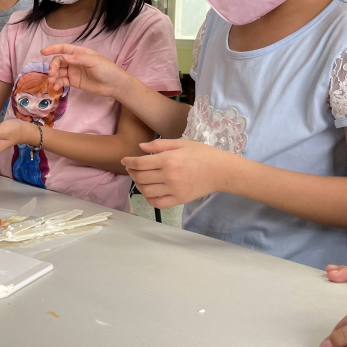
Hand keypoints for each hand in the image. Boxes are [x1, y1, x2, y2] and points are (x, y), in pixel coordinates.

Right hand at [40, 44, 128, 97]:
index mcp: (79, 53)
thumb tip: (63, 57)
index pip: (63, 48)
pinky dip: (57, 83)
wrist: (114, 85)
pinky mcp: (74, 82)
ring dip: (53, 76)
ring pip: (59, 72)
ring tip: (52, 82)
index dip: (52, 49)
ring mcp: (73, 72)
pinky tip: (56, 87)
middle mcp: (74, 61)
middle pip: (58, 61)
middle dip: (53, 66)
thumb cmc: (106, 69)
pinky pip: (62, 81)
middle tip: (52, 74)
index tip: (42, 52)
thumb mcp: (94, 62)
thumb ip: (78, 59)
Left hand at [121, 139, 235, 207]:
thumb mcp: (181, 143)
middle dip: (132, 172)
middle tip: (132, 169)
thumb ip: (159, 145)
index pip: (140, 163)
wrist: (221, 171)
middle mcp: (168, 176)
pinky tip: (149, 192)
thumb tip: (140, 148)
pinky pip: (158, 203)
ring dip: (139, 185)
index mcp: (168, 160)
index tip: (125, 161)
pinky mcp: (179, 200)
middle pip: (140, 177)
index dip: (129, 162)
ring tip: (140, 179)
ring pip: (146, 191)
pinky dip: (149, 199)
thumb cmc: (202, 154)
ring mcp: (174, 190)